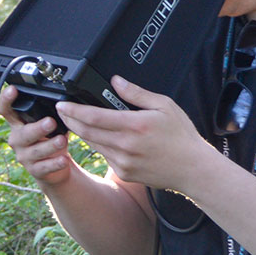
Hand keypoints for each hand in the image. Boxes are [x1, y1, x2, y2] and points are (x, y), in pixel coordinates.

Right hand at [0, 87, 76, 183]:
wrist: (55, 167)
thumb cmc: (50, 138)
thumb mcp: (47, 123)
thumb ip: (48, 113)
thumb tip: (62, 102)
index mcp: (18, 123)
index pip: (5, 109)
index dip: (6, 99)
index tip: (13, 89)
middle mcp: (17, 139)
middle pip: (22, 133)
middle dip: (37, 128)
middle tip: (51, 122)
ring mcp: (24, 155)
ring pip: (35, 151)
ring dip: (50, 145)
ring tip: (62, 140)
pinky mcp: (34, 170)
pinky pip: (44, 167)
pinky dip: (55, 163)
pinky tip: (64, 159)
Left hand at [53, 77, 214, 190]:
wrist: (193, 169)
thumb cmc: (181, 137)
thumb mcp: (164, 105)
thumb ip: (136, 93)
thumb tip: (116, 82)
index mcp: (134, 126)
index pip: (93, 117)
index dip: (73, 110)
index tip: (62, 104)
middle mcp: (125, 146)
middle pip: (86, 132)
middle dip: (70, 120)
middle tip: (63, 111)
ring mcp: (123, 162)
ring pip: (93, 144)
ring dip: (82, 133)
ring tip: (77, 121)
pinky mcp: (124, 173)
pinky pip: (104, 156)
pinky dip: (99, 145)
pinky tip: (101, 137)